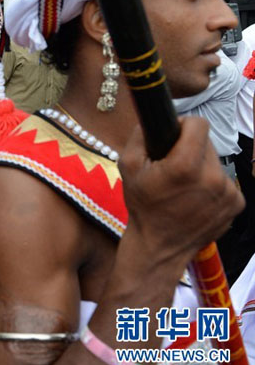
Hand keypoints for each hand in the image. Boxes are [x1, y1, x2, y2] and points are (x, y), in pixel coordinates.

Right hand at [119, 118, 242, 262]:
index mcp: (185, 166)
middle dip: (191, 149)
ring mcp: (228, 192)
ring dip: (202, 168)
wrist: (159, 246)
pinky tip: (195, 199)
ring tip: (184, 186)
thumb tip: (153, 118)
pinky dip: (211, 185)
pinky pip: (225, 182)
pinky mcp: (237, 204)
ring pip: (216, 163)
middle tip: (173, 167)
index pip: (198, 124)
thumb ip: (139, 136)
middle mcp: (213, 177)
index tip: (174, 136)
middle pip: (207, 144)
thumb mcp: (127, 167)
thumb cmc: (142, 206)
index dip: (183, 125)